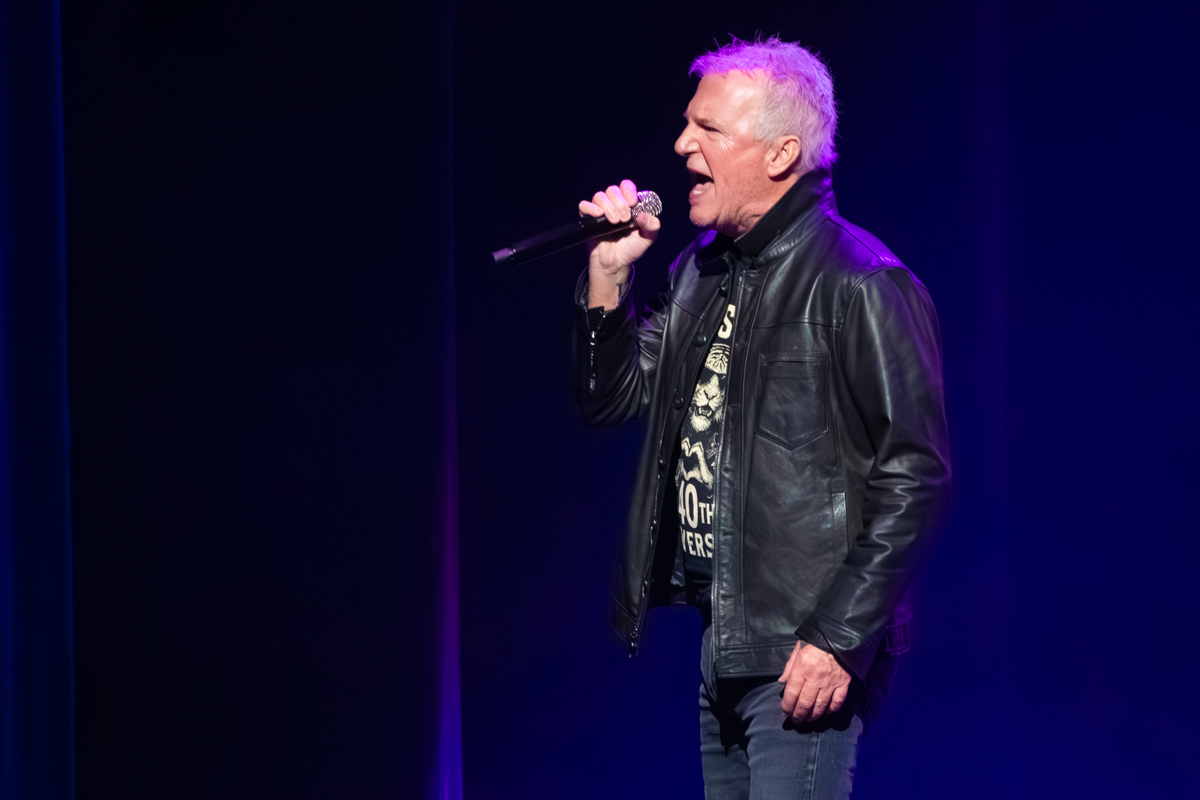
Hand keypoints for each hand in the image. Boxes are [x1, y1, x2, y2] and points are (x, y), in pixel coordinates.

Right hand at [579, 179, 659, 309]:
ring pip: (600, 196)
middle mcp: (613, 205)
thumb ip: (652, 225)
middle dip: (620, 203)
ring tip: (615, 222)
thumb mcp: (648, 237)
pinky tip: (599, 215)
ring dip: (609, 207)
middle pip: (612, 190)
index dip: (629, 191)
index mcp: (627, 204)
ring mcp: (600, 212)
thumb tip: (644, 215)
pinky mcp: (588, 220)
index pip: (626, 186)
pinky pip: (584, 206)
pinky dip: (591, 207)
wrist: (617, 264)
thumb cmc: (631, 248)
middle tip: (624, 219)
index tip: (632, 203)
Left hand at [777, 640, 850, 723]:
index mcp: (802, 668)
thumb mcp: (798, 648)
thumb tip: (782, 681)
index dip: (787, 706)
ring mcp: (830, 683)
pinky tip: (826, 712)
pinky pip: (837, 701)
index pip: (791, 693)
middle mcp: (815, 678)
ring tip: (808, 720)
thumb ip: (789, 666)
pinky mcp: (843, 683)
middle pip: (805, 703)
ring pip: (820, 705)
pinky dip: (832, 709)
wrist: (840, 636)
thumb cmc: (816, 641)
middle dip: (798, 715)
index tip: (785, 712)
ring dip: (813, 715)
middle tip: (795, 720)